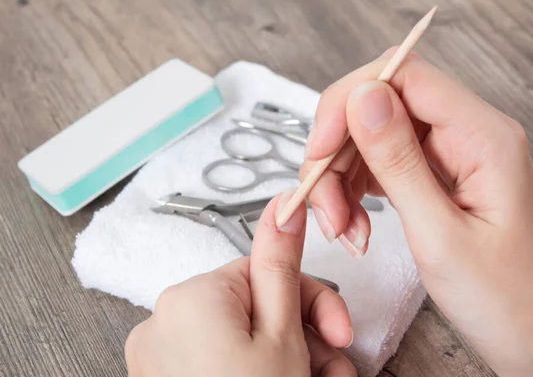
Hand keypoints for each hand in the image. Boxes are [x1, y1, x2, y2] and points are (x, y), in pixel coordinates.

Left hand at [125, 192, 354, 376]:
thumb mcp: (283, 335)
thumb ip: (281, 264)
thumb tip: (283, 205)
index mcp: (190, 297)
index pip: (263, 270)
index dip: (311, 299)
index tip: (340, 328)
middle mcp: (164, 321)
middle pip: (255, 307)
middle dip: (304, 336)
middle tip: (332, 368)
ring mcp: (160, 357)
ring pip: (242, 339)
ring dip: (290, 360)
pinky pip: (219, 362)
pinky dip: (257, 372)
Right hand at [302, 49, 532, 375]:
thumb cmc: (507, 298)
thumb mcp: (442, 235)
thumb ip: (398, 162)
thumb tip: (361, 97)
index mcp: (482, 136)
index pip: (403, 75)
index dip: (349, 102)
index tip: (319, 151)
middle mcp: (466, 133)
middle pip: (378, 106)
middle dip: (338, 154)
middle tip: (325, 208)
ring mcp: (449, 153)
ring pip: (370, 136)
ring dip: (340, 180)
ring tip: (343, 231)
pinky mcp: (433, 174)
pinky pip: (378, 164)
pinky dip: (353, 192)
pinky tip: (354, 226)